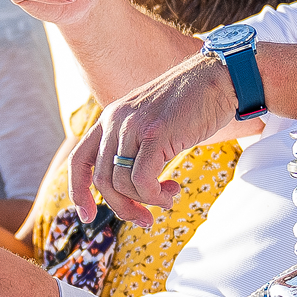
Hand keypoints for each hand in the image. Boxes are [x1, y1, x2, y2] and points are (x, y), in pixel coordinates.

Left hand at [69, 51, 258, 226]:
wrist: (218, 77)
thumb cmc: (193, 103)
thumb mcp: (154, 121)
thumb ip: (137, 144)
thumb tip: (134, 185)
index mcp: (111, 118)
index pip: (78, 159)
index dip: (78, 192)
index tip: (87, 215)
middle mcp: (116, 120)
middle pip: (102, 181)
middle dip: (123, 208)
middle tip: (146, 219)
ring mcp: (134, 126)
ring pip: (122, 184)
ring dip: (146, 202)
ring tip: (168, 196)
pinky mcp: (156, 134)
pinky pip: (143, 180)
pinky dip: (156, 195)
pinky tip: (172, 189)